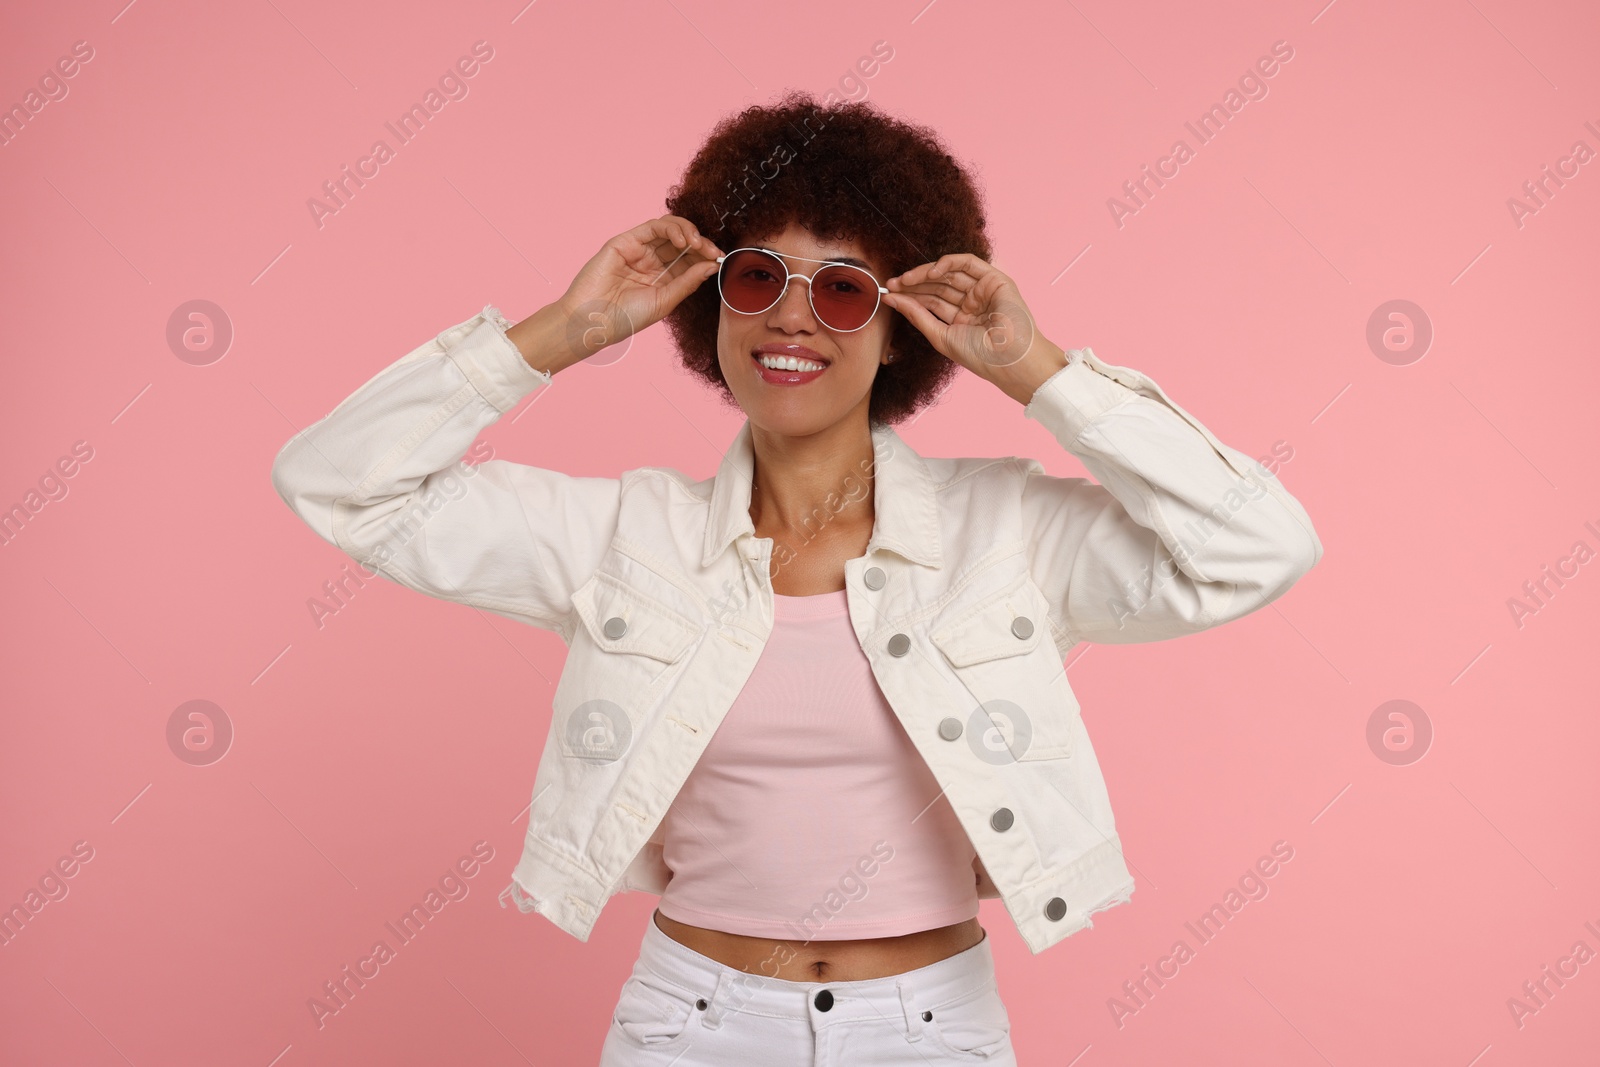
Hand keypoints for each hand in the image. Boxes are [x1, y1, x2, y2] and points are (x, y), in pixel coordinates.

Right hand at [553, 214, 725, 359]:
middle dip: (701, 244)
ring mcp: (638, 250)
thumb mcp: (665, 301)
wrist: (594, 321)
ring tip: (698, 245)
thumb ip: (688, 282)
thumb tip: (712, 265)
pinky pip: (653, 227)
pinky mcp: (625, 241)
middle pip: (682, 243)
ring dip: (689, 232)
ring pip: (669, 229)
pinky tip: (683, 240)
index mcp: (661, 278)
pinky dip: (672, 228)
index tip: (720, 260)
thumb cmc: (626, 318)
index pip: (689, 260)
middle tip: (713, 251)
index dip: (705, 257)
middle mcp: (651, 262)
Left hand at [884, 253, 1066, 402]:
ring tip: (905, 280)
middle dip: (914, 284)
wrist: (1009, 360)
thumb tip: (892, 300)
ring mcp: (983, 290)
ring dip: (925, 273)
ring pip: (949, 274)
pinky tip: (931, 271)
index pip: (932, 301)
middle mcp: (973, 303)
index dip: (910, 296)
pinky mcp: (994, 279)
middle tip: (892, 284)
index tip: (889, 295)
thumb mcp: (940, 336)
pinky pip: (968, 263)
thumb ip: (918, 316)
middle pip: (938, 286)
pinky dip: (948, 263)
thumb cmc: (980, 356)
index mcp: (962, 319)